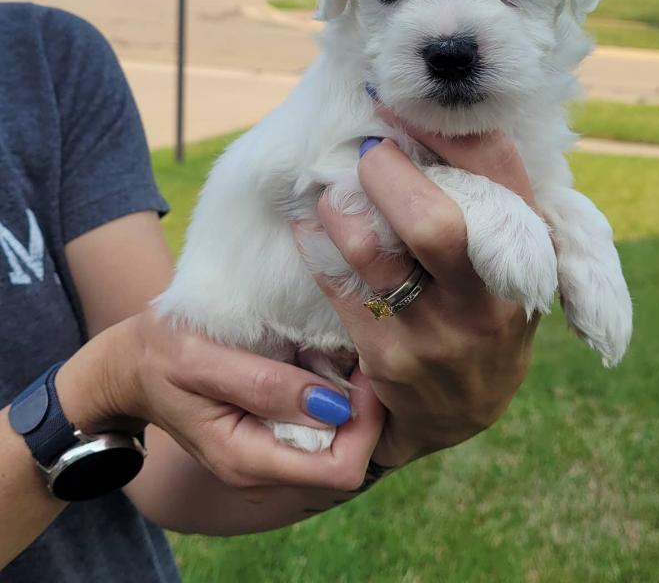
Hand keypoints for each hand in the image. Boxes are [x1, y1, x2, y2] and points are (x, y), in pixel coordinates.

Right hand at [54, 309, 384, 491]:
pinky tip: (321, 354)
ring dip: (349, 395)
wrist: (130, 365)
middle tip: (358, 354)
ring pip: (340, 437)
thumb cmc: (160, 354)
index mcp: (249, 459)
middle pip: (350, 455)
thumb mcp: (204, 360)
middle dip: (364, 408)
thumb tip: (333, 406)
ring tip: (339, 350)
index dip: (366, 423)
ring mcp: (271, 450)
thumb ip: (265, 386)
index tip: (367, 372)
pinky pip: (321, 419)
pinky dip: (332, 388)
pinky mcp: (273, 430)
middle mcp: (266, 465)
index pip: (341, 469)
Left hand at [304, 122, 540, 466]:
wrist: (463, 411)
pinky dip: (316, 242)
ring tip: (334, 190)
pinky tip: (310, 224)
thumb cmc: (486, 313)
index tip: (402, 106)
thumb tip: (432, 125)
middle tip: (366, 152)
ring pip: (371, 253)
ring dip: (340, 206)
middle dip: (386, 172)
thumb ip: (492, 204)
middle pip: (433, 222)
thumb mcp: (514, 264)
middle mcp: (488, 301)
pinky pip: (337, 286)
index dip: (446, 129)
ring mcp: (436, 336)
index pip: (497, 174)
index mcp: (527, 260)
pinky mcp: (388, 359)